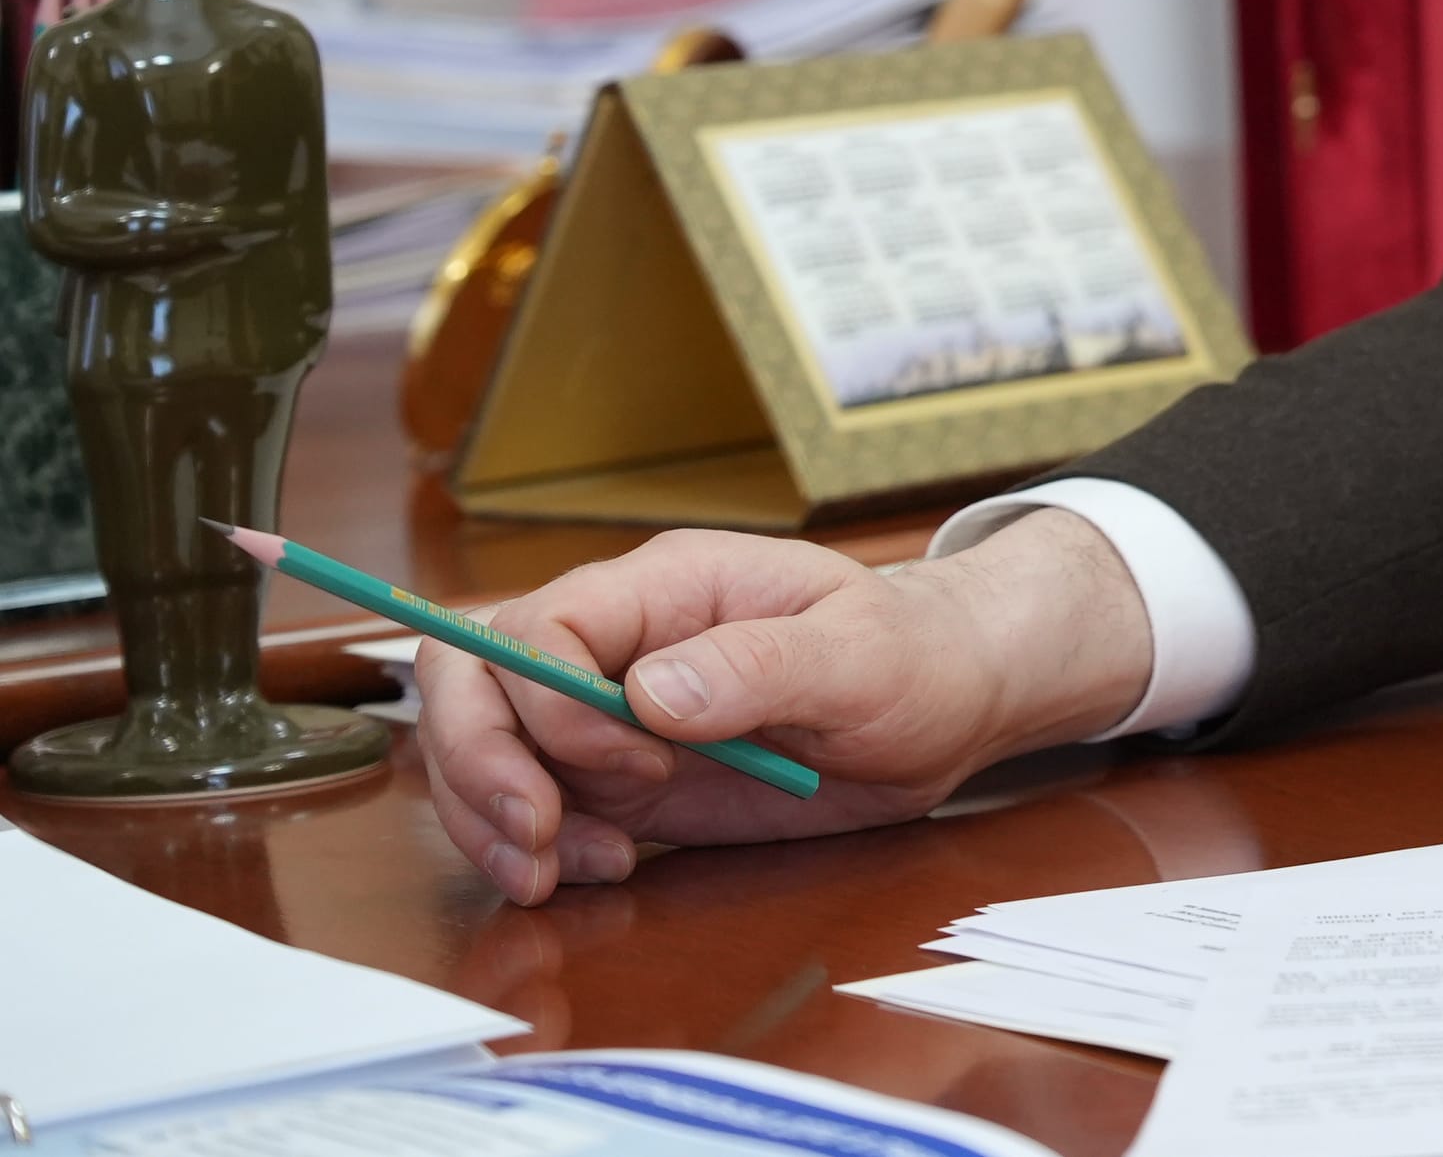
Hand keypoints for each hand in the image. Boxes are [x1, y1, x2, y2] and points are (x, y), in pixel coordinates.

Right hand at [416, 511, 1154, 904]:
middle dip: (482, 765)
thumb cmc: (912, 656)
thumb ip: (760, 665)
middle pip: (476, 682)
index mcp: (668, 587)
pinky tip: (597, 871)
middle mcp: (621, 643)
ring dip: (496, 821)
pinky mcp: (622, 777)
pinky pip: (538, 806)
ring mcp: (611, 713)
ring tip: (560, 874)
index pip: (542, 626)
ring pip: (488, 751)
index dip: (552, 702)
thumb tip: (648, 692)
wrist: (947, 703)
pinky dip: (539, 848)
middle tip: (539, 839)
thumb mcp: (859, 656)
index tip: (632, 762)